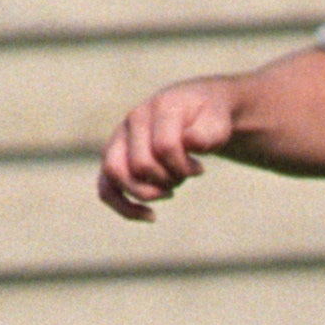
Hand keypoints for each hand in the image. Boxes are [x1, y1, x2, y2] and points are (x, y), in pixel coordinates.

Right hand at [96, 77, 240, 217]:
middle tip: (184, 176)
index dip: (184, 166)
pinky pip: (106, 189)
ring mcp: (119, 139)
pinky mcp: (114, 158)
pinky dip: (125, 208)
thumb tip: (189, 141)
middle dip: (167, 180)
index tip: (200, 169)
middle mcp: (132, 121)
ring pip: (114, 175)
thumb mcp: (218, 121)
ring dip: (147, 192)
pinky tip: (151, 216)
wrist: (195, 109)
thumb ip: (207, 132)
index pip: (164, 147)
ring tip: (169, 191)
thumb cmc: (207, 119)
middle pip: (139, 165)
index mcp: (159, 107)